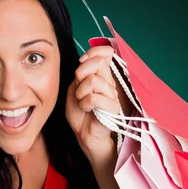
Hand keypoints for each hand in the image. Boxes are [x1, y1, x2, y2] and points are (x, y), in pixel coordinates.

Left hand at [66, 46, 120, 161]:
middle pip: (98, 63)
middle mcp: (109, 83)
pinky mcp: (113, 108)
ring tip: (82, 103)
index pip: (103, 54)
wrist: (84, 135)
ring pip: (94, 81)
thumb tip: (85, 59)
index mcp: (101, 77)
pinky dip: (85, 103)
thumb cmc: (80, 113)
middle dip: (81, 73)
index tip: (81, 61)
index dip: (92, 52)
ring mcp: (112, 95)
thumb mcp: (74, 90)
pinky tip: (87, 109)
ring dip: (81, 93)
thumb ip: (80, 75)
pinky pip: (95, 97)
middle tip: (78, 88)